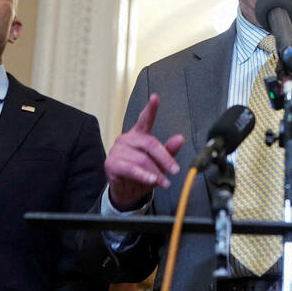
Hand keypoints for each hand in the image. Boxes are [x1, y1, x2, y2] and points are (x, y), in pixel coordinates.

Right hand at [105, 93, 184, 210]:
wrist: (127, 193)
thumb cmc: (143, 175)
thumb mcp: (159, 164)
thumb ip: (169, 151)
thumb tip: (180, 138)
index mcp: (139, 135)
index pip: (145, 119)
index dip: (150, 108)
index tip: (155, 98)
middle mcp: (127, 139)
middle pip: (150, 143)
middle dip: (165, 158)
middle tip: (175, 170)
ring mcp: (117, 150)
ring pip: (142, 159)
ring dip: (155, 173)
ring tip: (164, 182)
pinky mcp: (111, 163)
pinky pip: (131, 169)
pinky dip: (143, 175)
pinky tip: (151, 180)